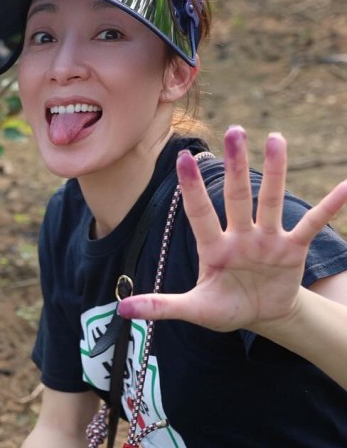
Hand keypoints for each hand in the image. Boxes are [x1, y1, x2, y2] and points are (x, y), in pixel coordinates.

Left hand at [118, 127, 346, 331]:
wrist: (260, 317)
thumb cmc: (224, 309)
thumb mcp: (193, 310)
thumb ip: (160, 307)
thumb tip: (122, 311)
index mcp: (213, 247)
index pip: (199, 213)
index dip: (192, 188)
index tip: (182, 159)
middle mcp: (240, 236)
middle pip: (237, 196)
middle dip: (236, 165)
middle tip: (234, 130)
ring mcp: (267, 239)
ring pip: (270, 200)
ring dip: (276, 172)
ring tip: (276, 139)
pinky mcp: (292, 248)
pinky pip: (311, 224)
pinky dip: (329, 207)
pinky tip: (346, 187)